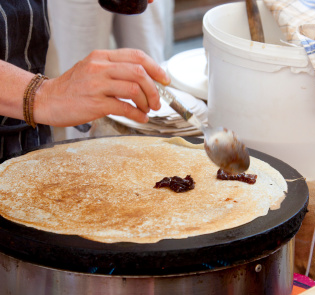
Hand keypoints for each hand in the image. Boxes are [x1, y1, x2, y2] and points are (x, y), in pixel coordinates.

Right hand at [34, 48, 169, 126]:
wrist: (48, 100)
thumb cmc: (73, 88)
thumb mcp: (93, 70)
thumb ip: (115, 71)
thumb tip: (143, 80)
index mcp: (102, 57)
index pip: (137, 56)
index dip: (156, 68)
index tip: (165, 80)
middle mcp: (101, 67)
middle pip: (139, 73)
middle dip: (154, 89)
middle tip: (157, 102)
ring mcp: (97, 85)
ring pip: (134, 89)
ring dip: (147, 102)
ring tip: (148, 110)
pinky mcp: (96, 103)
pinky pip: (125, 108)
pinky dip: (138, 115)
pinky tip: (140, 118)